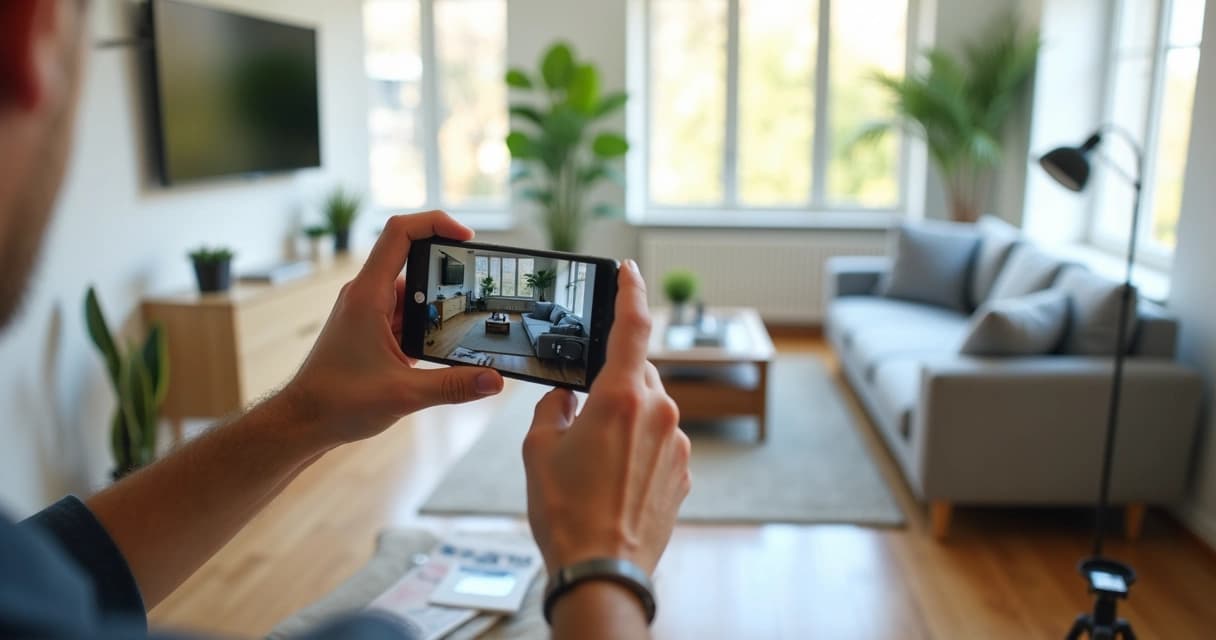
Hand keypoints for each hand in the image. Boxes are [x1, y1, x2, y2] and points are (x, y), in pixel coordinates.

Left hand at [284, 211, 503, 444]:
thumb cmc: (337, 402)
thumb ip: (453, 386)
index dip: (436, 223)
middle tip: (476, 294)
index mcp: (368, 295)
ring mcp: (368, 310)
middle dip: (447, 276)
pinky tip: (442, 347)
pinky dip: (427, 326)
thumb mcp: (404, 395)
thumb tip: (494, 380)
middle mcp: (366, 295)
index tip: (467, 236)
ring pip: (413, 293)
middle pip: (414, 261)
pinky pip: (406, 314)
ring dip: (438, 308)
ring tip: (462, 328)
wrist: (304, 421)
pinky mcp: (372, 328)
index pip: (400, 233)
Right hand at [522, 260, 690, 574]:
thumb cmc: (566, 511)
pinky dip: (638, 448)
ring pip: (650, 409)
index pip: (633, 326)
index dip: (630, 292)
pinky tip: (613, 478)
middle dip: (611, 381)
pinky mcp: (684, 471)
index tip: (628, 272)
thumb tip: (565, 398)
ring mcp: (677, 443)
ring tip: (593, 460)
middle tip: (581, 412)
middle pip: (637, 373)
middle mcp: (659, 412)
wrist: (602, 570)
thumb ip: (554, 409)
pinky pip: (660, 441)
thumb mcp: (538, 449)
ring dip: (624, 418)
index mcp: (621, 396)